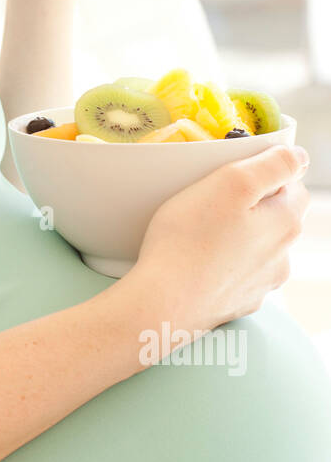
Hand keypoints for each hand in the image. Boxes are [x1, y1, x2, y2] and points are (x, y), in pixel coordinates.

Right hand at [128, 144, 309, 338]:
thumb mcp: (232, 182)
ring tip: (202, 233)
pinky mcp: (237, 304)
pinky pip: (238, 275)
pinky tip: (200, 263)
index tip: (233, 175)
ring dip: (241, 237)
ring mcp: (261, 285)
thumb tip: (299, 157)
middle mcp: (282, 258)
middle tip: (213, 200)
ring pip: (258, 249)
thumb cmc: (189, 239)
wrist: (163, 303)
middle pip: (277, 218)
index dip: (266, 174)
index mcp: (286, 224)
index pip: (294, 186)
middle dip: (254, 205)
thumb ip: (273, 164)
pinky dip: (225, 266)